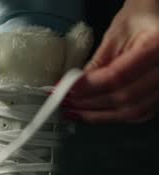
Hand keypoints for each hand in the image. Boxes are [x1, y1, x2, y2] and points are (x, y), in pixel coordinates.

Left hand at [65, 0, 158, 122]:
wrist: (157, 18)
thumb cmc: (139, 19)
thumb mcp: (115, 34)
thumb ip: (97, 62)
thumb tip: (74, 87)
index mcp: (157, 47)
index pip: (117, 76)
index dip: (88, 86)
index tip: (65, 88)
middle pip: (125, 98)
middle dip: (89, 103)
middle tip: (64, 101)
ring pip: (133, 112)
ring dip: (98, 115)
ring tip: (73, 110)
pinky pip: (139, 114)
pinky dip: (113, 116)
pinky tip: (92, 113)